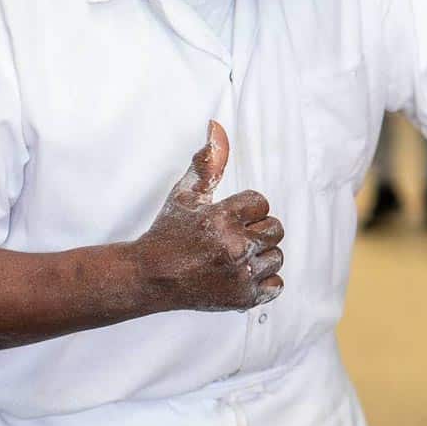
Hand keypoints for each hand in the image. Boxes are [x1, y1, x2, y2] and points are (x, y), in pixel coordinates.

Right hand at [131, 121, 285, 312]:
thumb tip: (217, 127)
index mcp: (222, 218)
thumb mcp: (185, 194)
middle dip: (257, 229)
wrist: (149, 277)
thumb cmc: (168, 233)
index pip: (261, 202)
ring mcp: (240, 275)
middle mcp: (235, 247)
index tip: (228, 218)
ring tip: (234, 257)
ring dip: (260, 255)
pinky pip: (276, 283)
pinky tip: (241, 274)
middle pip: (275, 228)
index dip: (246, 209)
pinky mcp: (243, 298)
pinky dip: (262, 280)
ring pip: (277, 256)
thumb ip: (208, 163)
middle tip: (233, 237)